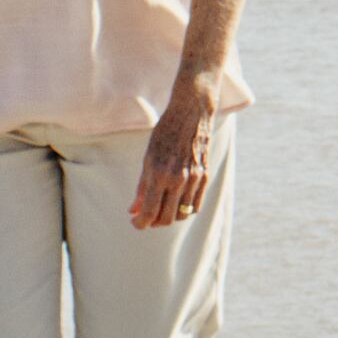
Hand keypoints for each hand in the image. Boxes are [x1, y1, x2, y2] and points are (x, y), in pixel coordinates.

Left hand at [130, 82, 224, 227]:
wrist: (191, 113)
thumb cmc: (164, 133)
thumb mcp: (148, 159)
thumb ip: (141, 187)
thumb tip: (133, 210)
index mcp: (160, 174)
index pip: (149, 212)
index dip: (140, 223)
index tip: (135, 223)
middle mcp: (178, 180)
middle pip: (167, 218)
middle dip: (154, 223)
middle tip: (146, 217)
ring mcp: (194, 179)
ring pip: (183, 215)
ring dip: (169, 217)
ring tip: (160, 209)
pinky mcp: (205, 176)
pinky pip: (195, 205)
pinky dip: (185, 210)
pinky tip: (176, 203)